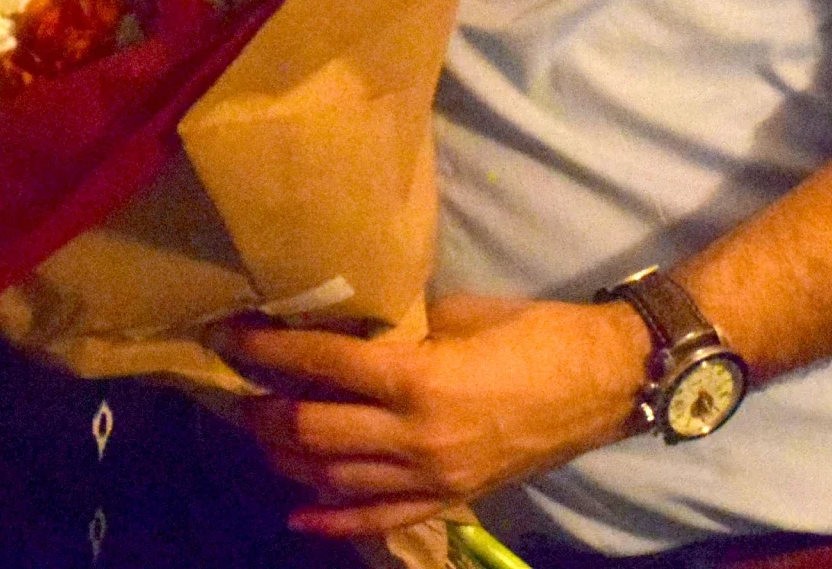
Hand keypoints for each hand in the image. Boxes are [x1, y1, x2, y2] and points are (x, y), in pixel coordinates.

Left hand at [217, 294, 650, 537]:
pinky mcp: (450, 499)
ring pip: (335, 479)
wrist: (602, 383)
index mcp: (416, 377)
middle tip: (235, 389)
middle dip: (264, 411)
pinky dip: (333, 519)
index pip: (320, 365)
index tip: (229, 333)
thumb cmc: (533, 332)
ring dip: (288, 461)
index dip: (266, 349)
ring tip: (258, 437)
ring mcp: (431, 477)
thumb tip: (350, 325)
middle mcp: (414, 435)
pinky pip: (380, 517)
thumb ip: (402, 326)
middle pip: (313, 430)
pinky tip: (298, 513)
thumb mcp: (460, 312)